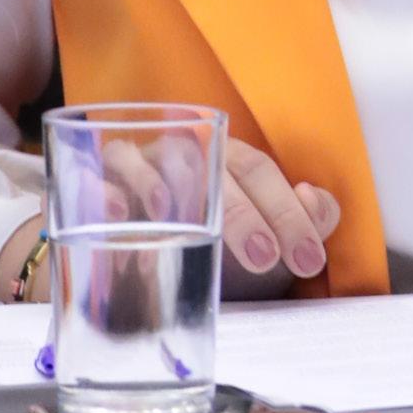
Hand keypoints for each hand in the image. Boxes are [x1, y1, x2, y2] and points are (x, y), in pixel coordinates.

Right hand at [0, 137, 340, 301]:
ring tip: (179, 223)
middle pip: (212, 170)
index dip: (288, 213)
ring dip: (166, 189)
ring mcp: (137, 163)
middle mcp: (184, 153)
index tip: (310, 259)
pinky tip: (118, 211)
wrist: (131, 257)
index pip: (262, 175)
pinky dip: (104, 188)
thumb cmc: (206, 240)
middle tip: (264, 258)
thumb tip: (320, 205)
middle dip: (242, 214)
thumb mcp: (257, 240)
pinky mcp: (92, 180)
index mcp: (227, 160)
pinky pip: (94, 175)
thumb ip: (299, 221)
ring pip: (150, 160)